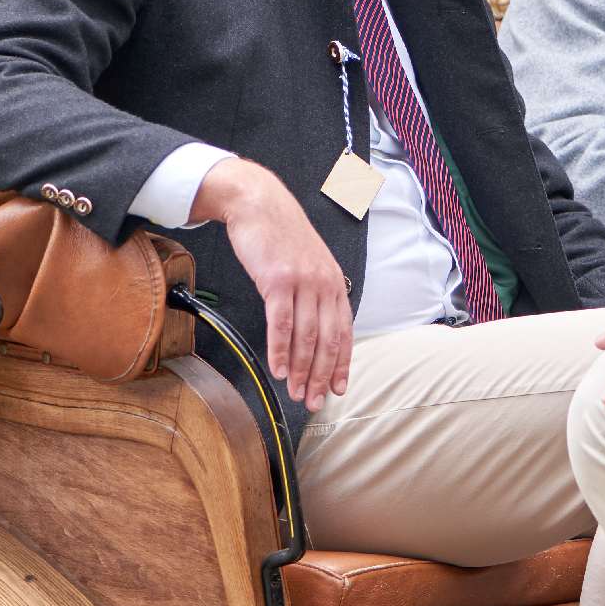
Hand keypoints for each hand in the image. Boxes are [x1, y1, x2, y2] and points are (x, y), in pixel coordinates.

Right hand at [192, 158, 352, 403]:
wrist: (260, 204)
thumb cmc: (282, 236)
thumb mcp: (310, 263)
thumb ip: (317, 294)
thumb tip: (315, 330)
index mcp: (335, 283)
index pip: (344, 333)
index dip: (341, 365)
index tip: (337, 390)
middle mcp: (325, 284)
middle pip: (327, 341)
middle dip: (320, 377)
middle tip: (312, 401)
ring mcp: (303, 282)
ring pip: (306, 337)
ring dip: (300, 370)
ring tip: (294, 392)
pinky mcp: (278, 280)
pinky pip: (281, 323)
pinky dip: (280, 350)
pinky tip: (277, 369)